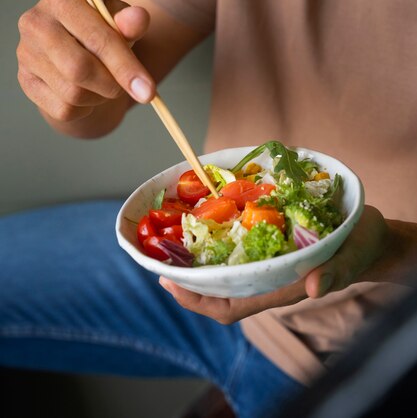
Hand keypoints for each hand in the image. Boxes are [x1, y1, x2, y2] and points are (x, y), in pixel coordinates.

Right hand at [17, 0, 154, 125]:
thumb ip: (131, 22)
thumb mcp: (120, 21)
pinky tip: (86, 92)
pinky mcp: (25, 81)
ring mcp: (26, 53)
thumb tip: (138, 18)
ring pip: (72, 93)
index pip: (98, 38)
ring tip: (105, 83)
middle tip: (128, 89)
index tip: (148, 91)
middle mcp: (36, 22)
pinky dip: (84, 108)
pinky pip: (63, 109)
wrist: (76, 49)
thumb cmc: (101, 31)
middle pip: (80, 68)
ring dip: (99, 96)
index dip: (126, 67)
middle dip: (112, 85)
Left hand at [159, 205, 388, 323]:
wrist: (366, 235)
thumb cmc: (359, 246)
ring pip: (225, 274)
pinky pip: (238, 252)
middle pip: (219, 293)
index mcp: (281, 289)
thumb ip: (335, 272)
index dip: (199, 300)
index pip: (232, 307)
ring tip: (174, 246)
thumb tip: (314, 287)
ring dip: (199, 264)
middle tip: (160, 263)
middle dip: (188, 284)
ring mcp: (268, 265)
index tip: (171, 285)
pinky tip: (206, 225)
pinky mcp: (271, 247)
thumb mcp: (351, 257)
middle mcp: (268, 280)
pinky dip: (218, 244)